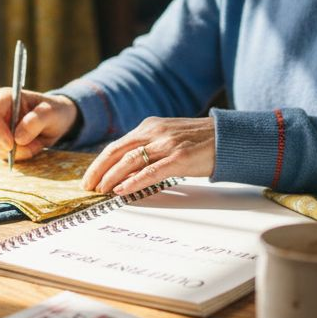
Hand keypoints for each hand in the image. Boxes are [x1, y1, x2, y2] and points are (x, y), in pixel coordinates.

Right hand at [0, 88, 78, 161]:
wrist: (58, 121)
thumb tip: (18, 138)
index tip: (11, 144)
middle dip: (6, 146)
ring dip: (16, 153)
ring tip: (36, 145)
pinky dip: (18, 156)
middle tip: (29, 148)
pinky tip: (32, 148)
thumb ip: (36, 121)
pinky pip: (1, 154)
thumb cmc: (54, 111)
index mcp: (5, 98)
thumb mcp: (51, 113)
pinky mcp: (1, 141)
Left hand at [81, 116, 214, 194]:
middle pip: (116, 151)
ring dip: (111, 177)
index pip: (117, 145)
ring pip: (129, 160)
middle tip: (88, 187)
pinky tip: (122, 190)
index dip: (100, 162)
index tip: (90, 177)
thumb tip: (126, 168)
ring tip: (101, 191)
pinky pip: (151, 171)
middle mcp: (154, 131)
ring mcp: (166, 144)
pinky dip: (133, 181)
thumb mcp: (168, 136)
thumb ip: (149, 146)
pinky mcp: (179, 158)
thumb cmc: (199, 141)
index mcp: (149, 126)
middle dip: (99, 170)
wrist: (228, 137)